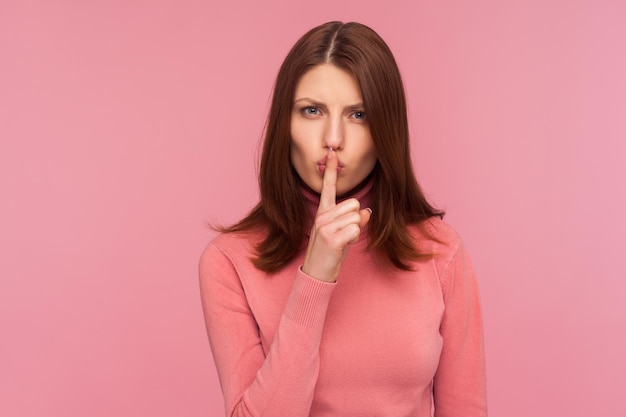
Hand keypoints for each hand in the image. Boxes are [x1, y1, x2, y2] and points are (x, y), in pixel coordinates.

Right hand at [301, 148, 370, 281]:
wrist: (316, 273)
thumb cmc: (330, 254)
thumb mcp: (344, 235)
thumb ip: (354, 221)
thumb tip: (367, 211)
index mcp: (323, 213)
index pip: (328, 188)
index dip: (330, 171)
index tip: (331, 153)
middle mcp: (321, 216)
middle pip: (354, 204)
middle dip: (356, 219)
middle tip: (344, 235)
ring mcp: (324, 226)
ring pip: (357, 216)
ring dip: (355, 230)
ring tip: (342, 241)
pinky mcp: (330, 237)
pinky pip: (355, 229)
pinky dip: (354, 238)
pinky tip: (343, 246)